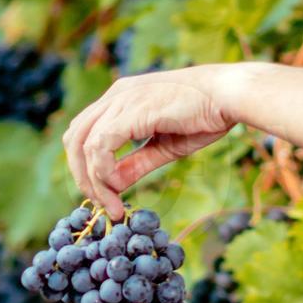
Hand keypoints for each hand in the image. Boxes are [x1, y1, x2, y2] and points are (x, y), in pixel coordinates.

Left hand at [61, 66, 242, 216]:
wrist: (228, 96)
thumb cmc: (204, 116)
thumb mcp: (163, 147)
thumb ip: (136, 163)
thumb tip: (114, 186)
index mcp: (121, 98)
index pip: (84, 132)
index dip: (85, 167)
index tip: (104, 195)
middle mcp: (115, 95)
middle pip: (74, 138)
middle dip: (81, 177)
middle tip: (101, 205)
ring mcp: (121, 100)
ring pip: (84, 145)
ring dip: (93, 182)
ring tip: (112, 206)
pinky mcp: (131, 111)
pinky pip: (100, 146)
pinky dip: (103, 172)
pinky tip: (118, 188)